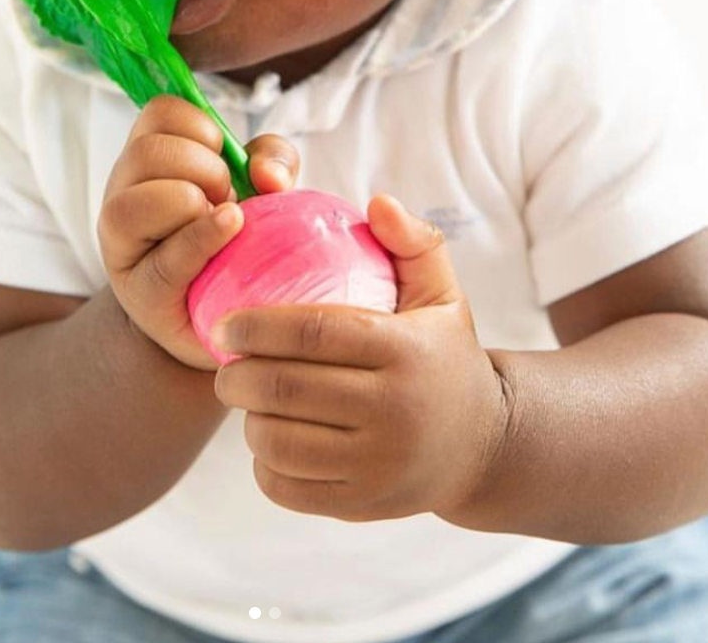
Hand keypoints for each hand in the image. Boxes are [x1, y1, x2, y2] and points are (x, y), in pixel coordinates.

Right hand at [97, 95, 301, 371]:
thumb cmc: (239, 239)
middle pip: (148, 152)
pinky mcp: (141, 292)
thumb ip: (272, 161)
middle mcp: (123, 193)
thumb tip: (266, 173)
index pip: (159, 111)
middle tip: (226, 196)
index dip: (202, 127)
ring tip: (223, 222)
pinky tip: (231, 231)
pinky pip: (168, 259)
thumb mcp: (261, 187)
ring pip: (136, 203)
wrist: (230, 317)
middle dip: (204, 168)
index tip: (223, 159)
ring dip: (193, 203)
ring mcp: (122, 245)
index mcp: (148, 158)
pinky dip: (204, 239)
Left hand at [212, 193, 509, 520]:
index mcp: (405, 351)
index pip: (314, 333)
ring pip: (278, 442)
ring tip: (247, 398)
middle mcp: (394, 412)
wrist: (484, 445)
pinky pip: (287, 486)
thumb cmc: (445, 355)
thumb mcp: (442, 293)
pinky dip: (263, 463)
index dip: (258, 325)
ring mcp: (378, 466)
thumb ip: (412, 241)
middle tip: (225, 362)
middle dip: (236, 374)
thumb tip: (375, 202)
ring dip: (247, 418)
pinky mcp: (363, 505)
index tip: (223, 321)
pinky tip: (269, 438)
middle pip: (285, 390)